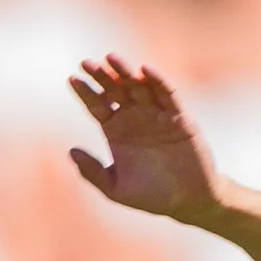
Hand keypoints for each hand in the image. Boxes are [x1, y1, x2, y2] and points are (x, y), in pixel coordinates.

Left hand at [67, 55, 221, 224]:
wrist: (189, 202)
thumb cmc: (152, 196)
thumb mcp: (116, 190)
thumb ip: (93, 172)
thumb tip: (71, 151)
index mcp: (116, 130)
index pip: (97, 104)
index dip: (85, 92)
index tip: (72, 80)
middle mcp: (135, 118)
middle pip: (115, 90)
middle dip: (101, 76)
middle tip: (87, 63)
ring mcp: (157, 115)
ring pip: (139, 87)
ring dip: (126, 72)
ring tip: (112, 58)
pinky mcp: (180, 118)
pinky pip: (168, 95)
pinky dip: (158, 81)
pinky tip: (145, 70)